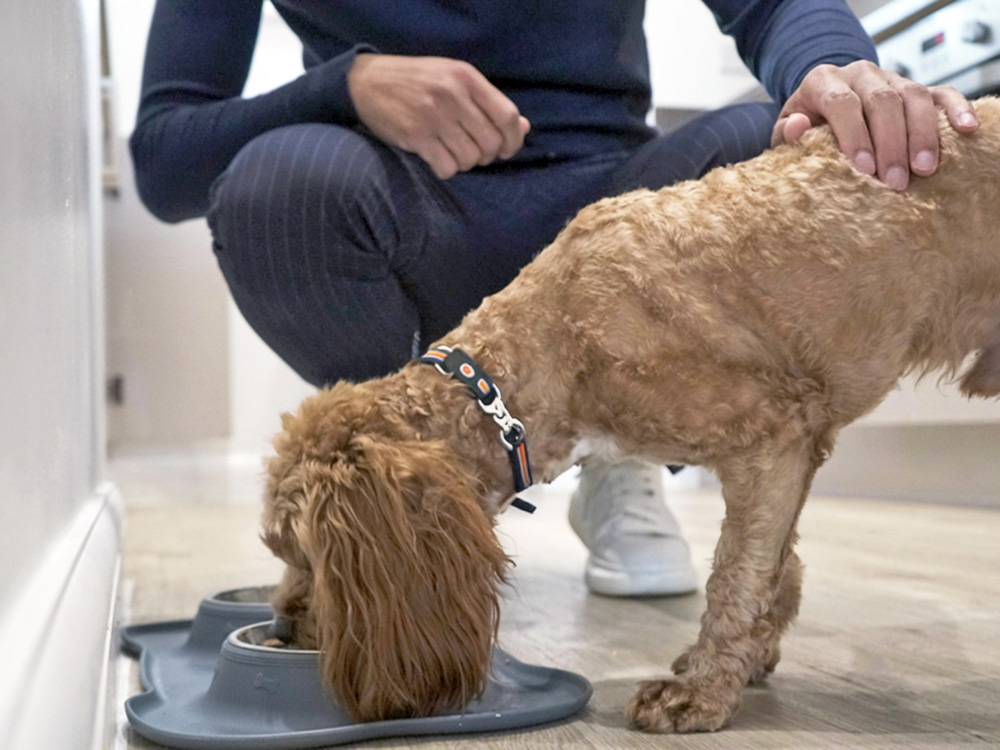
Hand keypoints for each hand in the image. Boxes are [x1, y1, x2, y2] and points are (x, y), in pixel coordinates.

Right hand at [347, 54, 530, 178]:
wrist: (366, 82)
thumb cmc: (417, 82)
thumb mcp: (453, 80)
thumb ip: (487, 102)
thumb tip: (523, 128)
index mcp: (466, 77)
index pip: (507, 116)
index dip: (513, 140)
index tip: (507, 149)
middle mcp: (452, 95)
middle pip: (491, 142)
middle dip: (487, 155)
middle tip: (474, 152)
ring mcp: (433, 116)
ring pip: (470, 158)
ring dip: (465, 163)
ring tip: (453, 152)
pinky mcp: (416, 136)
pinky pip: (447, 168)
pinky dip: (446, 170)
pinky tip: (437, 158)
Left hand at [772, 60, 978, 190]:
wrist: (821, 108)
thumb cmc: (804, 128)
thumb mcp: (785, 132)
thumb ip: (788, 132)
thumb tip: (798, 126)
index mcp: (823, 81)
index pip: (842, 103)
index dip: (855, 136)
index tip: (865, 170)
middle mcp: (859, 73)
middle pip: (882, 101)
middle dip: (891, 143)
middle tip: (896, 181)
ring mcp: (891, 77)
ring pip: (913, 96)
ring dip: (921, 134)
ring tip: (925, 170)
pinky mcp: (915, 87)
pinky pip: (941, 92)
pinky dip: (955, 109)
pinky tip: (966, 130)